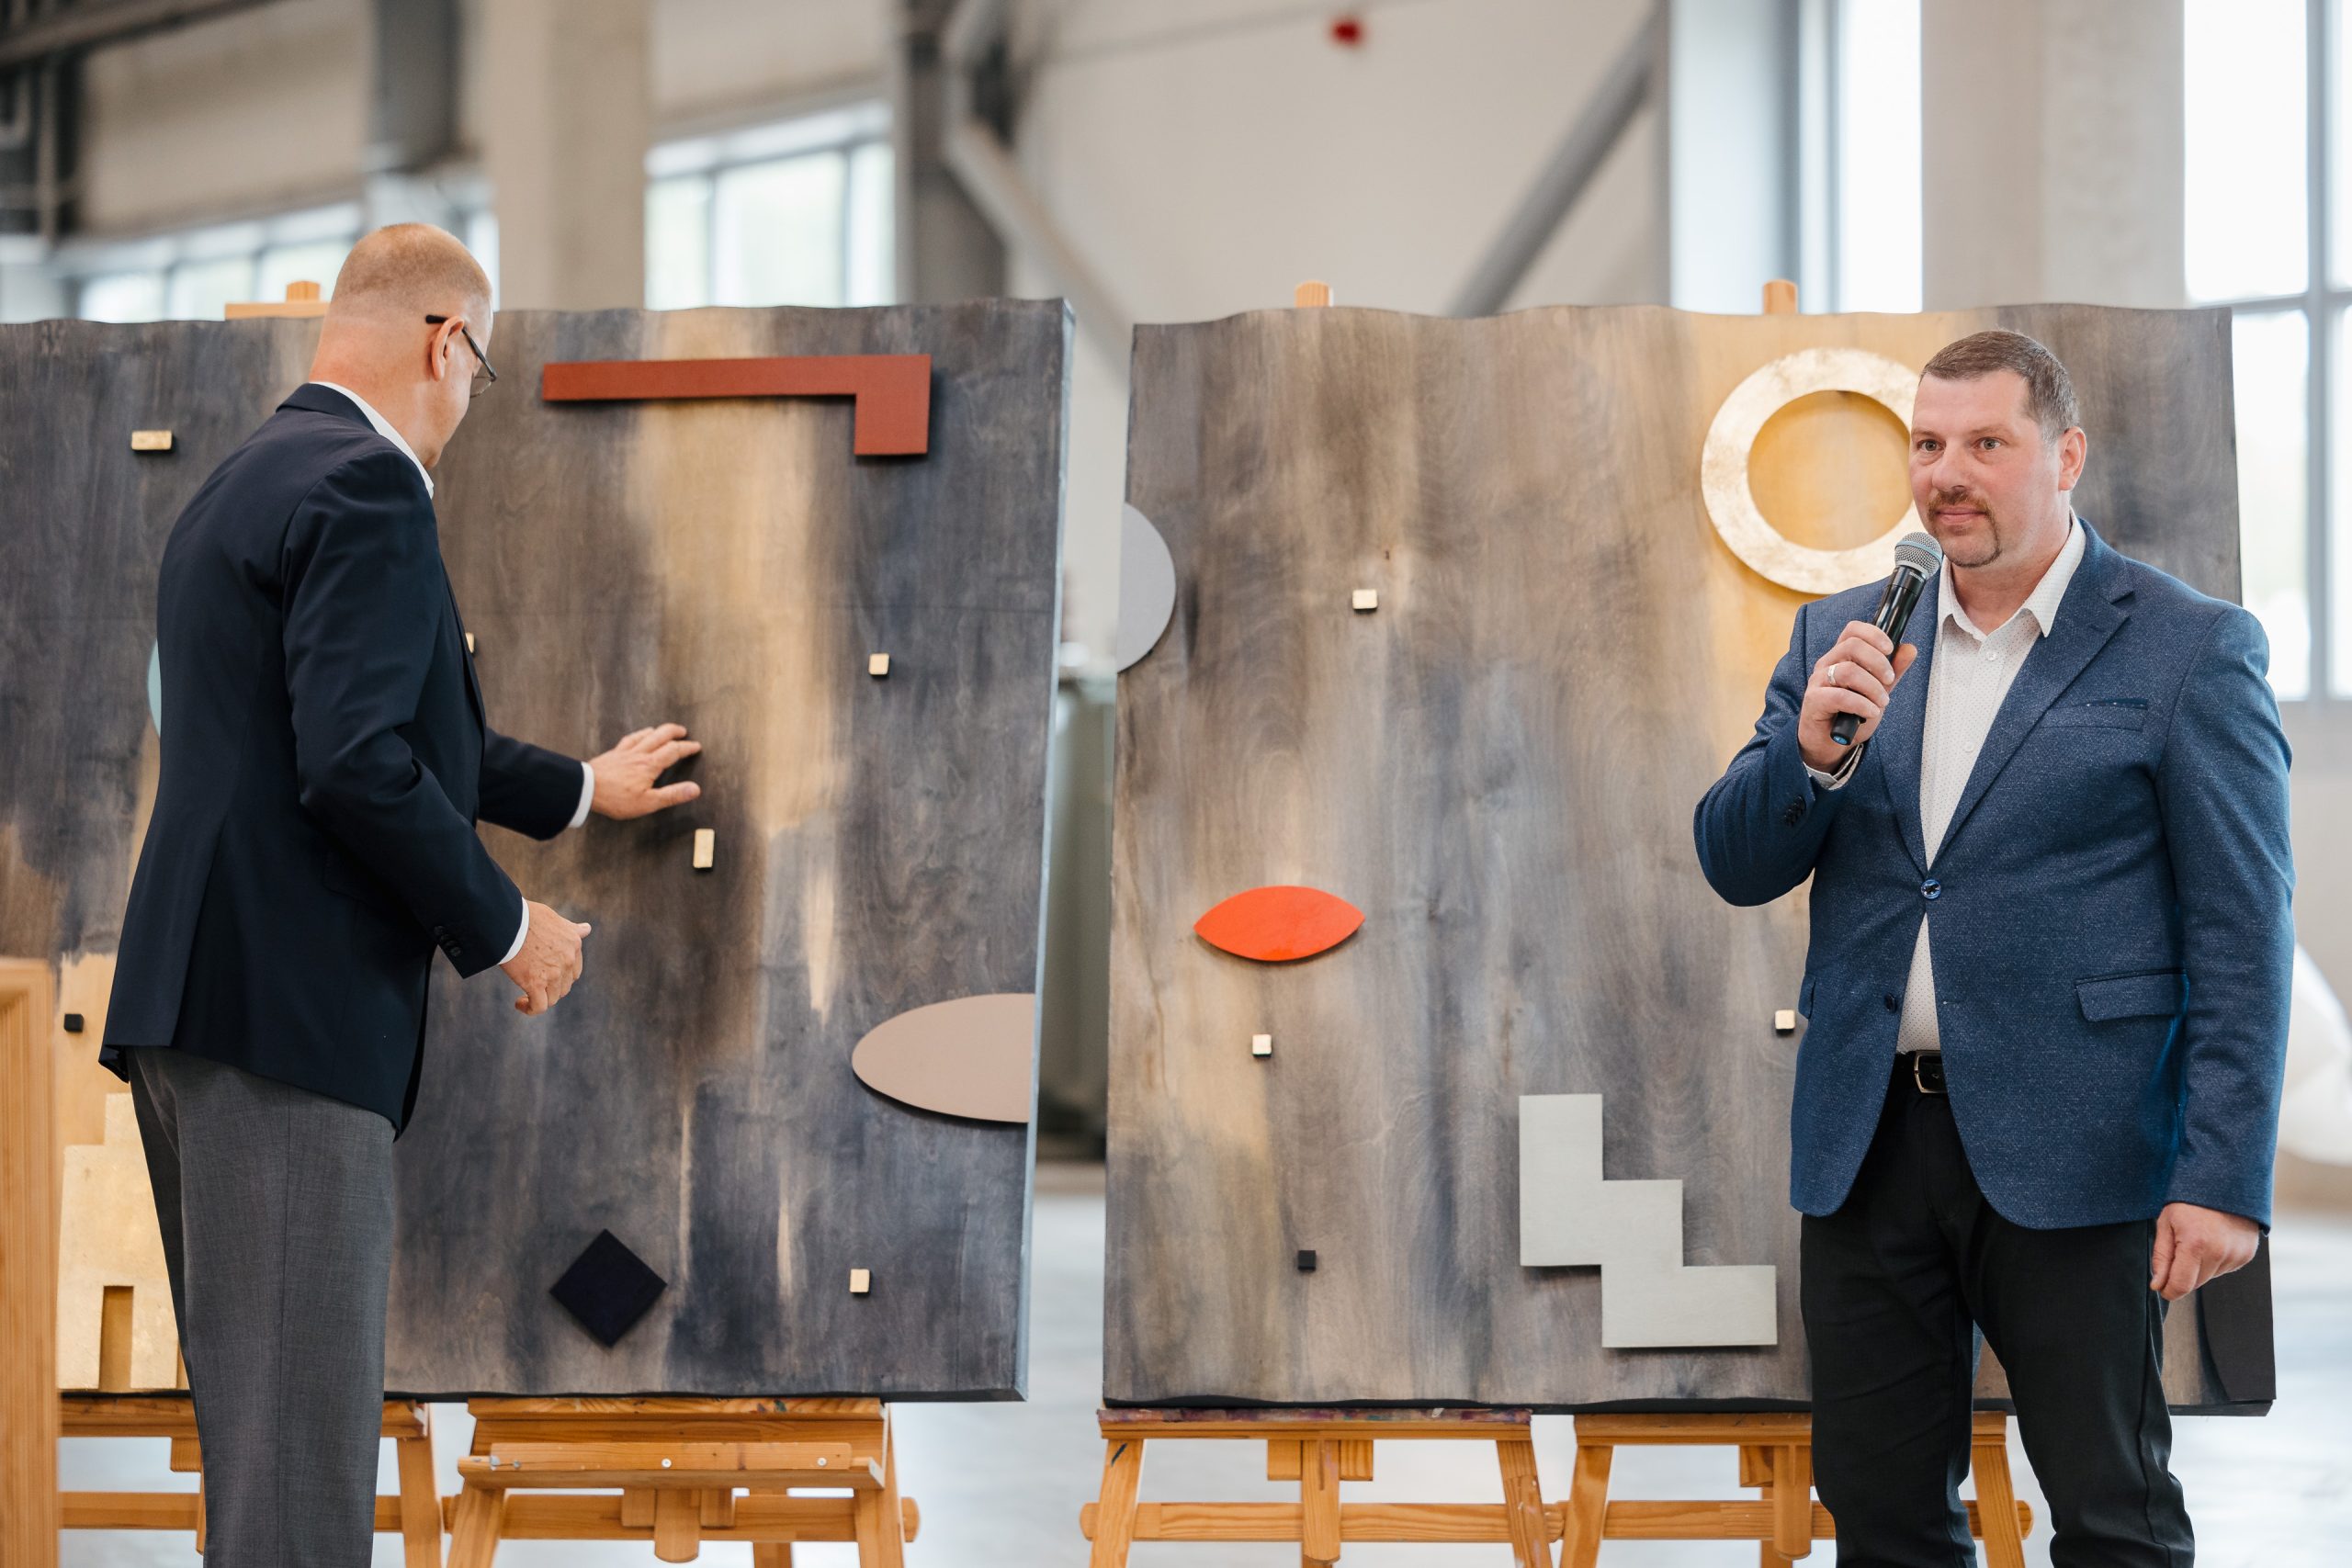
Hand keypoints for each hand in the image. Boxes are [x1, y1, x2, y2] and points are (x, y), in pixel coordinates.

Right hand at [500, 900, 590, 1015]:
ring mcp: (553, 973)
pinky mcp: (536, 983)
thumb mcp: (555, 918)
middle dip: (551, 988)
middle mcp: (568, 959)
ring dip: (541, 998)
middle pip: (564, 986)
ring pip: (553, 997)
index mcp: (574, 943)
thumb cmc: (526, 916)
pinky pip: (539, 1006)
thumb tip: (587, 929)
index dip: (561, 976)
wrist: (508, 919)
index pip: (574, 970)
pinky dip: (530, 1009)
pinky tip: (519, 1004)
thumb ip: (570, 928)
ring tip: (525, 996)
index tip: (547, 975)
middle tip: (535, 985)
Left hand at [588, 723, 702, 819]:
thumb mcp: (648, 802)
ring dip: (658, 731)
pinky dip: (639, 734)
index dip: (687, 747)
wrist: (586, 789)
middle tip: (684, 732)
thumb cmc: (616, 798)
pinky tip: (639, 735)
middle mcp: (640, 754)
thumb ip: (672, 795)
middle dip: (675, 732)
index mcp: (650, 765)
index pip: (674, 751)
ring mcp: (625, 752)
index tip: (696, 746)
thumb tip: (695, 789)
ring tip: (664, 730)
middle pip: (661, 736)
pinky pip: (629, 739)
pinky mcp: (613, 753)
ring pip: (646, 735)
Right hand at [1798, 621, 1919, 772]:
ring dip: (1872, 688)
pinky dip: (1861, 704)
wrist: (1832, 745)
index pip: (1853, 630)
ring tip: (1881, 703)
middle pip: (1852, 646)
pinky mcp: (1813, 701)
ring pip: (1848, 671)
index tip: (1890, 649)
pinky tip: (1870, 712)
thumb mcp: (1878, 691)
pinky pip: (1840, 696)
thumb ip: (1893, 671)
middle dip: (1878, 663)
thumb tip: (1909, 648)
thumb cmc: (1851, 716)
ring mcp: (1818, 681)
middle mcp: (1827, 664)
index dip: (1874, 634)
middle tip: (1889, 681)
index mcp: (1841, 657)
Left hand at [2148, 1201, 2260, 1300]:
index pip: (2181, 1285)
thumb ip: (2162, 1256)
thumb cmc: (2190, 1200)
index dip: (2168, 1291)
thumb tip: (2158, 1284)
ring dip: (2200, 1267)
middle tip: (2179, 1249)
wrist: (2225, 1183)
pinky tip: (2213, 1240)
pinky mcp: (2247, 1255)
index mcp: (2195, 1244)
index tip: (2161, 1288)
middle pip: (2195, 1283)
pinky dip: (2215, 1261)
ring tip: (2198, 1239)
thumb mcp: (2166, 1223)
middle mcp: (2219, 1253)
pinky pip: (2225, 1269)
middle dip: (2182, 1274)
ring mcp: (2236, 1255)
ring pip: (2210, 1276)